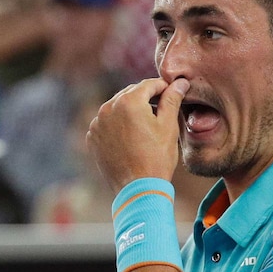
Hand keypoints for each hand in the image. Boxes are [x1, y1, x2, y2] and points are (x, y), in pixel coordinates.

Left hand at [86, 78, 189, 193]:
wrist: (138, 189)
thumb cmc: (157, 158)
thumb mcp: (168, 126)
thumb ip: (172, 99)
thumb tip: (180, 82)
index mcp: (128, 101)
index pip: (148, 85)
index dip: (163, 87)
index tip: (172, 93)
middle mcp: (108, 108)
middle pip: (130, 94)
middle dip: (145, 98)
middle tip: (160, 108)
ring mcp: (97, 123)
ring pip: (116, 107)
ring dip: (130, 110)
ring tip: (145, 124)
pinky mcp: (92, 137)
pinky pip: (106, 123)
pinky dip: (117, 124)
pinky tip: (130, 135)